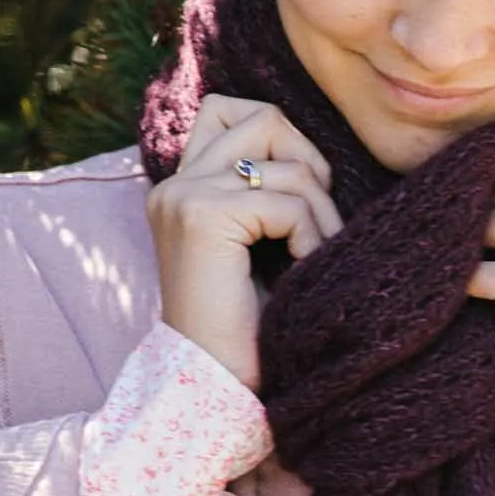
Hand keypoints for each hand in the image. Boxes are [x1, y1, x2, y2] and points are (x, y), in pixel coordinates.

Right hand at [146, 93, 341, 391]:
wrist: (217, 386)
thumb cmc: (249, 328)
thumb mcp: (257, 246)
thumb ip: (264, 192)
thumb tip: (315, 154)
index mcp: (182, 187)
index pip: (229, 109)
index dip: (283, 140)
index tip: (301, 198)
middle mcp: (175, 184)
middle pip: (263, 118)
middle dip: (309, 164)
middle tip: (314, 222)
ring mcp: (184, 196)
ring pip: (286, 162)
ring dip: (319, 211)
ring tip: (313, 256)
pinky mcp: (203, 217)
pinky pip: (288, 203)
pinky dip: (312, 237)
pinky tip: (303, 271)